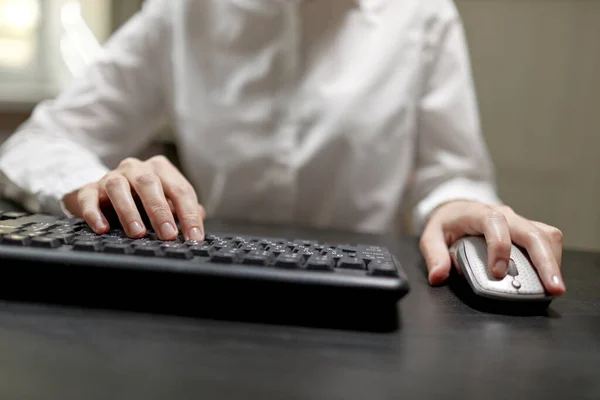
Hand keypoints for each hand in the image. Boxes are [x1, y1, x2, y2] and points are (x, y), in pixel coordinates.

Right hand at [62, 155, 204, 240]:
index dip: (189, 215)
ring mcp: (110, 177)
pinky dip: (95, 214)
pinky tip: (103, 229)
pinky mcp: (88, 190)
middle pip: (149, 184)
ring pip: (118, 187)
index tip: (194, 238)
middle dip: (160, 211)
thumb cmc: (142, 200)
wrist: (103, 194)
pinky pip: (89, 198)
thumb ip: (182, 209)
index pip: (180, 190)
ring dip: (129, 211)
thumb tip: (199, 219)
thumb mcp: (166, 201)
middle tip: (168, 235)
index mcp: (160, 169)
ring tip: (138, 233)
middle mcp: (136, 168)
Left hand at [419, 200, 565, 295]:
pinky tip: (550, 278)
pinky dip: (552, 259)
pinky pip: (547, 241)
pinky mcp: (528, 231)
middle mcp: (504, 215)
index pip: (495, 223)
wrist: (457, 208)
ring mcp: (519, 222)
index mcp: (479, 213)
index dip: (500, 247)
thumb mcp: (431, 236)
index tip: (498, 272)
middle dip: (544, 261)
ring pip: (546, 235)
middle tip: (552, 287)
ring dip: (553, 261)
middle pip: (532, 233)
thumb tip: (438, 276)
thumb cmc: (447, 223)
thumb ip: (434, 256)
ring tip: (555, 287)